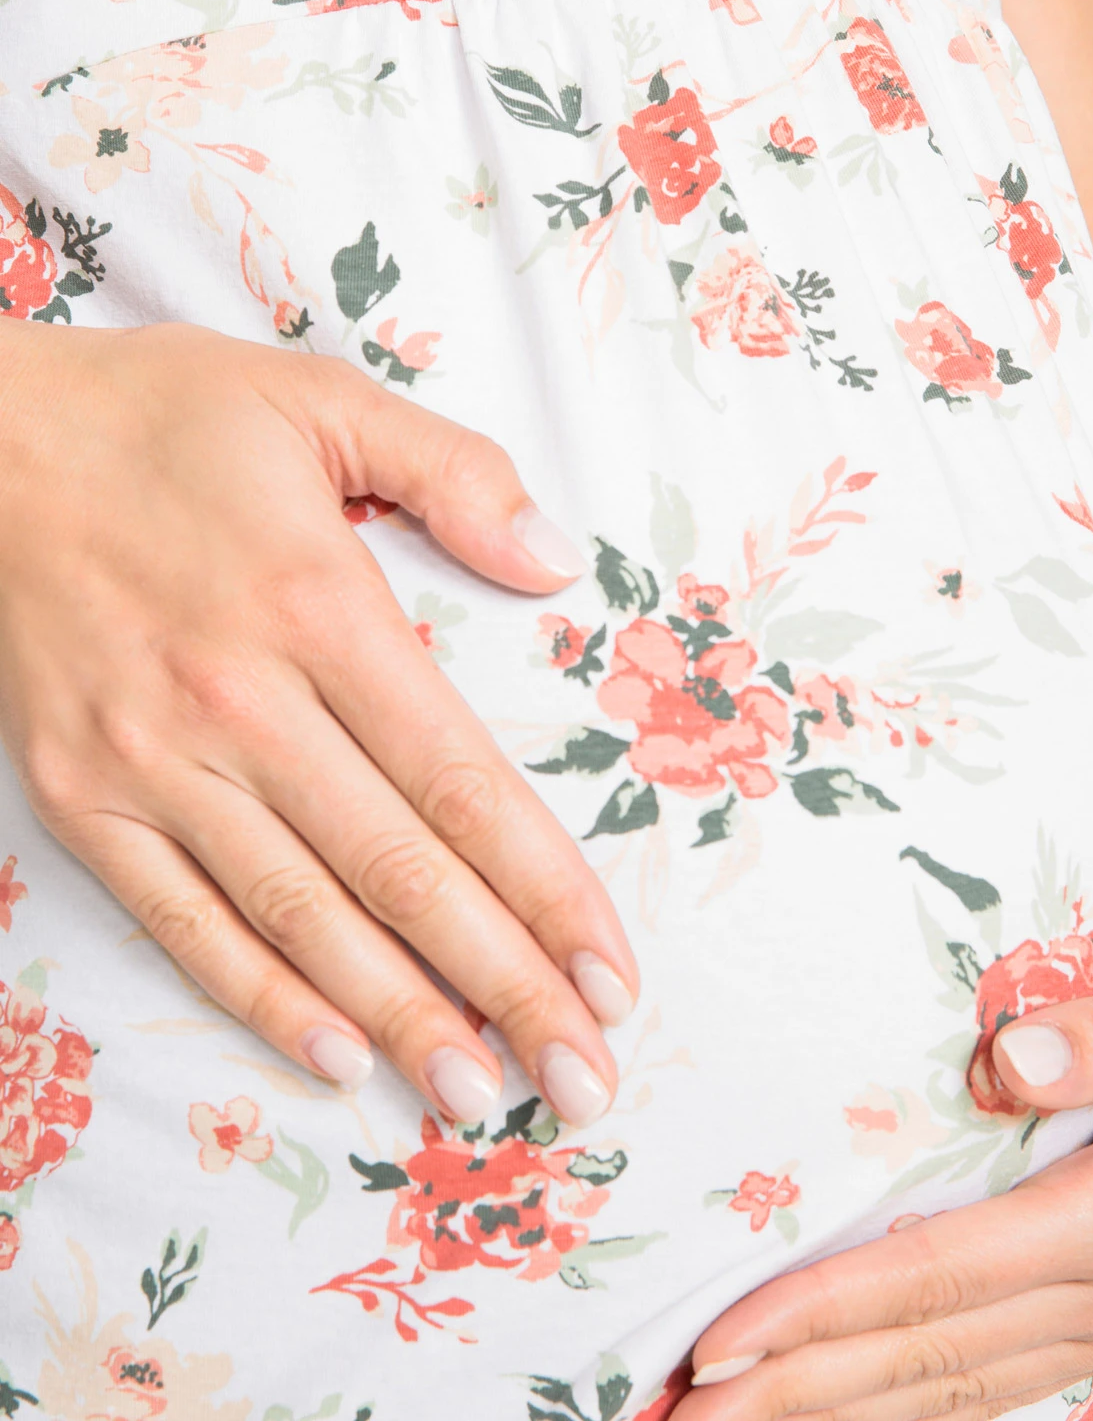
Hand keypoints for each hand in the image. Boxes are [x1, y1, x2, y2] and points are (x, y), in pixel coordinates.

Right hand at [0, 319, 637, 1127]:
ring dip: (399, 1014)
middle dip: (503, 981)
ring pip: (300, 913)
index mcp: (317, 604)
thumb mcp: (320, 401)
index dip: (543, 885)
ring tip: (481, 1093)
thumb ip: (451, 472)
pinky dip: (258, 994)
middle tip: (583, 1075)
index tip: (609, 967)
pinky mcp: (81, 798)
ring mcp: (153, 760)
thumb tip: (554, 561)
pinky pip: (182, 918)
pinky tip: (334, 1056)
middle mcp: (241, 700)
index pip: (458, 777)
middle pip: (399, 867)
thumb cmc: (162, 418)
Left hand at [680, 935, 1092, 1418]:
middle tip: (680, 1412)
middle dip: (797, 1391)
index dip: (823, 1315)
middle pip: (926, 1356)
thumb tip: (1005, 1056)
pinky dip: (909, 1403)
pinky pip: (991, 1377)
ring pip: (952, 1387)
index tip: (724, 1340)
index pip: (939, 1279)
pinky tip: (845, 1409)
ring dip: (837, 1412)